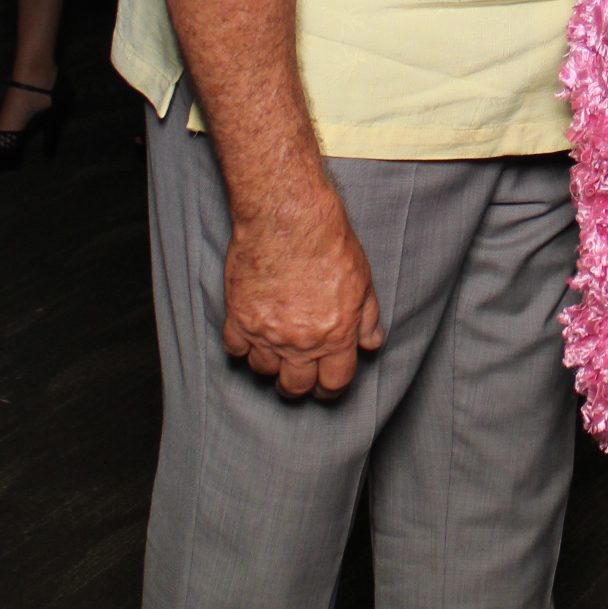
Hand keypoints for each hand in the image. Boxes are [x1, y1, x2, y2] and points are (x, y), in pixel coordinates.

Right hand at [222, 179, 383, 398]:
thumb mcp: (362, 281)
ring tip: (274, 351)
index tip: (325, 386)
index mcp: (335, 336)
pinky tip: (250, 334)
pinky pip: (235, 348)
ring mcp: (267, 332)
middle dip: (298, 386)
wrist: (289, 219)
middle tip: (296, 377)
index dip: (331, 389)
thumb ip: (367, 318)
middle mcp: (300, 342)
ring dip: (270, 364)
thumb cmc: (329, 244)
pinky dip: (242, 345)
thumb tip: (371, 343)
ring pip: (263, 370)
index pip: (334, 382)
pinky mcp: (239, 317)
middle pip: (295, 386)